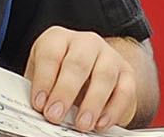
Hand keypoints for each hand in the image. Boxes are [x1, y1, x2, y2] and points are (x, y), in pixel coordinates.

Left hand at [24, 26, 138, 131]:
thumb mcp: (44, 80)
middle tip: (55, 115)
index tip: (39, 103)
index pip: (50, 54)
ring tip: (81, 124)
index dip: (43, 80)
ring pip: (104, 75)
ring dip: (92, 102)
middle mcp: (85, 42)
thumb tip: (36, 111)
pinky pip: (124, 90)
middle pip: (78, 63)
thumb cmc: (59, 78)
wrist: (89, 76)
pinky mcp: (127, 73)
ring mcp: (109, 55)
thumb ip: (41, 93)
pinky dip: (112, 110)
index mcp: (58, 39)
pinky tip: (100, 123)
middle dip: (65, 91)